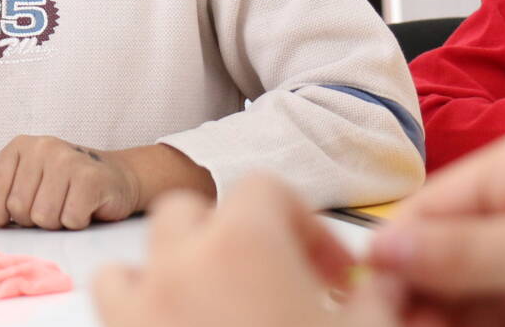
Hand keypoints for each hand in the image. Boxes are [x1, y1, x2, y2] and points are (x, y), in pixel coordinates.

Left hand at [0, 136, 210, 229]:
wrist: (114, 178)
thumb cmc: (62, 186)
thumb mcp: (22, 188)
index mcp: (19, 146)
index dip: (0, 213)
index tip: (15, 214)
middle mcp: (42, 146)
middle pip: (19, 208)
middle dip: (34, 219)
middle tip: (52, 204)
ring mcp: (67, 160)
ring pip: (44, 217)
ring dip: (57, 222)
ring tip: (68, 205)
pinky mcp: (90, 178)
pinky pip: (69, 219)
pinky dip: (76, 222)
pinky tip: (85, 207)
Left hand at [93, 176, 403, 326]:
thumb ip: (380, 298)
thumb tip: (391, 279)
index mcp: (244, 244)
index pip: (264, 190)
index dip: (306, 225)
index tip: (335, 276)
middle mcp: (179, 266)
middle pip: (188, 215)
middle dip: (229, 239)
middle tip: (275, 289)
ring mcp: (137, 310)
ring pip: (134, 264)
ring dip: (169, 275)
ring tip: (216, 316)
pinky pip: (113, 313)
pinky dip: (137, 316)